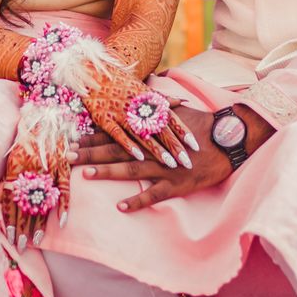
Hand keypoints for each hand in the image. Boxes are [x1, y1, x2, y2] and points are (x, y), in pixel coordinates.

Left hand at [0, 137, 70, 253]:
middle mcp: (30, 176)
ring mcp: (48, 174)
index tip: (10, 238)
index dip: (10, 222)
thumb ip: (6, 180)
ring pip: (42, 204)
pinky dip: (64, 208)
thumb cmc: (25, 140)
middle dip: (22, 229)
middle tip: (21, 246)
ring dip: (39, 224)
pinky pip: (64, 192)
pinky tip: (62, 223)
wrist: (44, 119)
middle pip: (25, 208)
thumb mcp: (11, 159)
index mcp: (16, 173)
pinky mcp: (63, 169)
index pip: (11, 203)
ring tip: (36, 241)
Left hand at [72, 103, 273, 210]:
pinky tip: (120, 206)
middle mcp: (153, 148)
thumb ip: (155, 104)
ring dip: (107, 172)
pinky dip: (138, 200)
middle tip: (66, 156)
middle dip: (90, 154)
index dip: (92, 137)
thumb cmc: (202, 125)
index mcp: (150, 132)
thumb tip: (142, 89)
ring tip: (86, 175)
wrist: (229, 139)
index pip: (116, 133)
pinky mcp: (177, 183)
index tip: (70, 138)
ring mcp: (165, 166)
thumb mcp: (176, 110)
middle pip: (116, 151)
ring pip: (131, 169)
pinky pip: (154, 194)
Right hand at [84, 66, 196, 171]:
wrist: (95, 72)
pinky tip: (140, 157)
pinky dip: (129, 145)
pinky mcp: (106, 119)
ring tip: (170, 164)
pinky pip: (119, 134)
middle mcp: (138, 107)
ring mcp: (122, 113)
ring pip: (143, 134)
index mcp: (149, 100)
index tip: (195, 146)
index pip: (171, 118)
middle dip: (175, 146)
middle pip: (161, 129)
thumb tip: (183, 101)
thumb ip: (162, 98)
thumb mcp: (144, 88)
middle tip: (187, 162)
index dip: (183, 132)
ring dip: (157, 150)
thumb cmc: (122, 83)